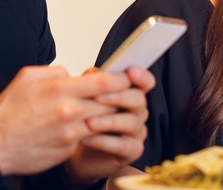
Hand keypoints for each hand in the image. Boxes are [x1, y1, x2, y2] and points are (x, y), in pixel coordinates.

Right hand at [0, 65, 131, 175]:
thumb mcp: (26, 78)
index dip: (122, 78)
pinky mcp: (70, 148)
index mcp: (60, 90)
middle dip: (122, 97)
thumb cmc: (8, 114)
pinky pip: (90, 136)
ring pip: (104, 120)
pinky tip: (94, 126)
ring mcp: (71, 132)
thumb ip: (53, 72)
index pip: (104, 82)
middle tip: (129, 92)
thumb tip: (70, 74)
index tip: (129, 75)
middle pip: (111, 102)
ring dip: (111, 115)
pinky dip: (96, 131)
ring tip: (113, 109)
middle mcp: (69, 111)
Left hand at [64, 67, 155, 186]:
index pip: (145, 82)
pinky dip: (104, 141)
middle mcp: (138, 111)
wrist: (76, 149)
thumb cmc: (85, 119)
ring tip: (88, 122)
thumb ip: (92, 82)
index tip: (131, 72)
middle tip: (96, 98)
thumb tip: (92, 72)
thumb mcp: (86, 97)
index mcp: (130, 93)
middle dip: (118, 97)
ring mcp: (137, 132)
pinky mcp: (132, 151)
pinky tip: (87, 138)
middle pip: (139, 99)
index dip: (142, 76)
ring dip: (108, 121)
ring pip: (131, 122)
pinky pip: (123, 145)